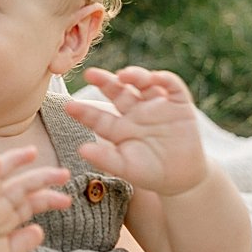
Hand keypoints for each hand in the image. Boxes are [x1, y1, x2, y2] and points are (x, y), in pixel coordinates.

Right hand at [0, 147, 70, 251]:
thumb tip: (39, 231)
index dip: (49, 198)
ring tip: (31, 152)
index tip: (68, 200)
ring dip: (14, 162)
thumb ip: (22, 242)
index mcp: (6, 213)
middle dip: (43, 178)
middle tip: (65, 173)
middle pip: (21, 185)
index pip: (31, 200)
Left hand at [65, 67, 208, 196]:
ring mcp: (156, 105)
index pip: (98, 116)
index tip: (68, 107)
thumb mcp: (127, 168)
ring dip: (134, 75)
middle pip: (117, 91)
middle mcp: (134, 112)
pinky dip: (164, 79)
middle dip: (104, 81)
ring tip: (124, 75)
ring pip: (142, 83)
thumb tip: (81, 150)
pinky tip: (155, 78)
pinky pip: (171, 85)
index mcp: (119, 128)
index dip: (84, 111)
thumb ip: (106, 159)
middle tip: (89, 74)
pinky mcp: (178, 102)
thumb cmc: (150, 172)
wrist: (183, 177)